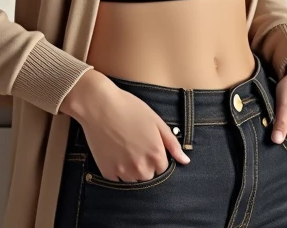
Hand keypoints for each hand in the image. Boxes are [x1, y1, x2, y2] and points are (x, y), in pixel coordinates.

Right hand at [60, 70, 189, 181]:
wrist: (100, 106)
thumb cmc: (130, 109)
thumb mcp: (156, 121)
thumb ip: (173, 144)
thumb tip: (185, 160)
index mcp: (156, 154)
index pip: (163, 169)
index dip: (158, 157)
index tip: (151, 146)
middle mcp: (140, 167)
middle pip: (149, 177)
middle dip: (147, 165)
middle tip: (138, 146)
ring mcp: (123, 172)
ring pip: (134, 180)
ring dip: (133, 170)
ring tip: (126, 148)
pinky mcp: (107, 172)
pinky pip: (118, 180)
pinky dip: (119, 170)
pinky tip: (116, 153)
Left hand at [269, 54, 286, 153]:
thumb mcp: (285, 103)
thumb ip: (281, 123)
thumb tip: (276, 141)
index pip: (286, 156)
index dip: (272, 156)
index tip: (259, 154)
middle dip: (275, 154)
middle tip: (259, 149)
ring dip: (280, 148)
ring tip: (265, 142)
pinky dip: (285, 142)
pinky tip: (275, 135)